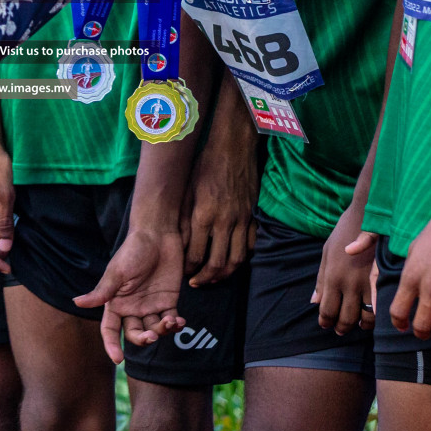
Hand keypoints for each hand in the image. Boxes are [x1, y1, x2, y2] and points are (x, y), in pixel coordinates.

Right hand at [74, 225, 185, 362]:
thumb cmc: (133, 250)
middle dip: (143, 339)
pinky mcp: (168, 301)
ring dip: (162, 331)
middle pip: (135, 334)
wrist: (158, 235)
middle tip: (152, 336)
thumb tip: (76, 302)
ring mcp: (150, 306)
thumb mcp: (117, 272)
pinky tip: (179, 321)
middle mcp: (132, 308)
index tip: (117, 359)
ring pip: (154, 330)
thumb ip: (101, 292)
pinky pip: (170, 321)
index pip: (110, 330)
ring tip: (170, 322)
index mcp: (115, 303)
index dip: (111, 345)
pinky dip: (175, 325)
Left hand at [180, 137, 258, 286]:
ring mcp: (241, 220)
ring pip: (237, 259)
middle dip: (206, 278)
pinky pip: (251, 244)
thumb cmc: (206, 164)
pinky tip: (233, 259)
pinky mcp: (253, 215)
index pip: (195, 254)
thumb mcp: (188, 189)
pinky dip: (243, 257)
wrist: (233, 147)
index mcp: (203, 215)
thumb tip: (178, 242)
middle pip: (218, 263)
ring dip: (226, 273)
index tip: (184, 274)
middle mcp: (224, 221)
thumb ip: (184, 217)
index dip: (189, 269)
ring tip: (215, 277)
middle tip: (198, 283)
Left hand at [314, 200, 375, 334]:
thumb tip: (314, 301)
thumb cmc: (344, 231)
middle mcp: (348, 284)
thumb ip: (320, 279)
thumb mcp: (326, 253)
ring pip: (365, 316)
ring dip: (362, 324)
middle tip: (340, 330)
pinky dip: (377, 314)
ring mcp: (367, 282)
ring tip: (359, 326)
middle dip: (342, 327)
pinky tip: (375, 316)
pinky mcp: (382, 278)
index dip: (326, 321)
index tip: (326, 325)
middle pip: (346, 317)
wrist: (367, 213)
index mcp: (332, 277)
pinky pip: (380, 304)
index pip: (327, 310)